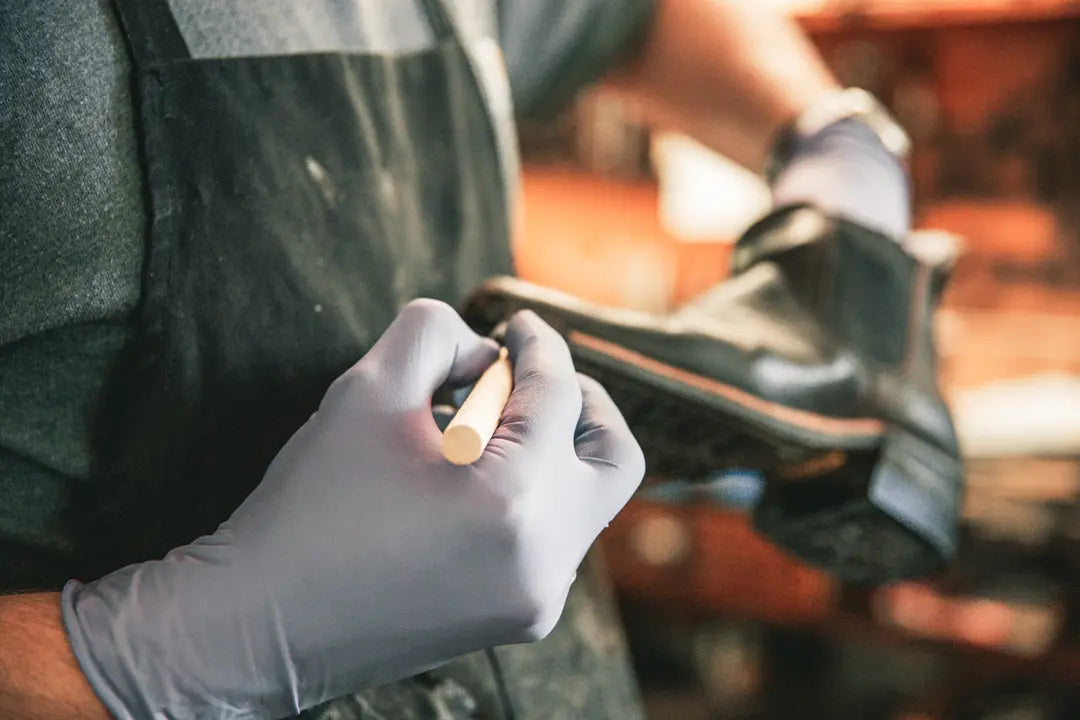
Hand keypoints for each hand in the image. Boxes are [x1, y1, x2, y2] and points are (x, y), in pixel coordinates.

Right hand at [62, 300, 643, 718]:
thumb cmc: (307, 506)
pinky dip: (532, 491)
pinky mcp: (519, 618)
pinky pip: (556, 538)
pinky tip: (472, 473)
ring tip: (485, 422)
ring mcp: (537, 599)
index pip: (559, 396)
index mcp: (514, 501)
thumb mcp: (365, 391)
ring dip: (553, 446)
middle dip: (581, 400)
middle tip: (530, 373)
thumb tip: (485, 350)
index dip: (539, 345)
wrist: (260, 626)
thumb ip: (435, 334)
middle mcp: (546, 560)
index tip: (516, 323)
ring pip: (588, 500)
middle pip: (614, 456)